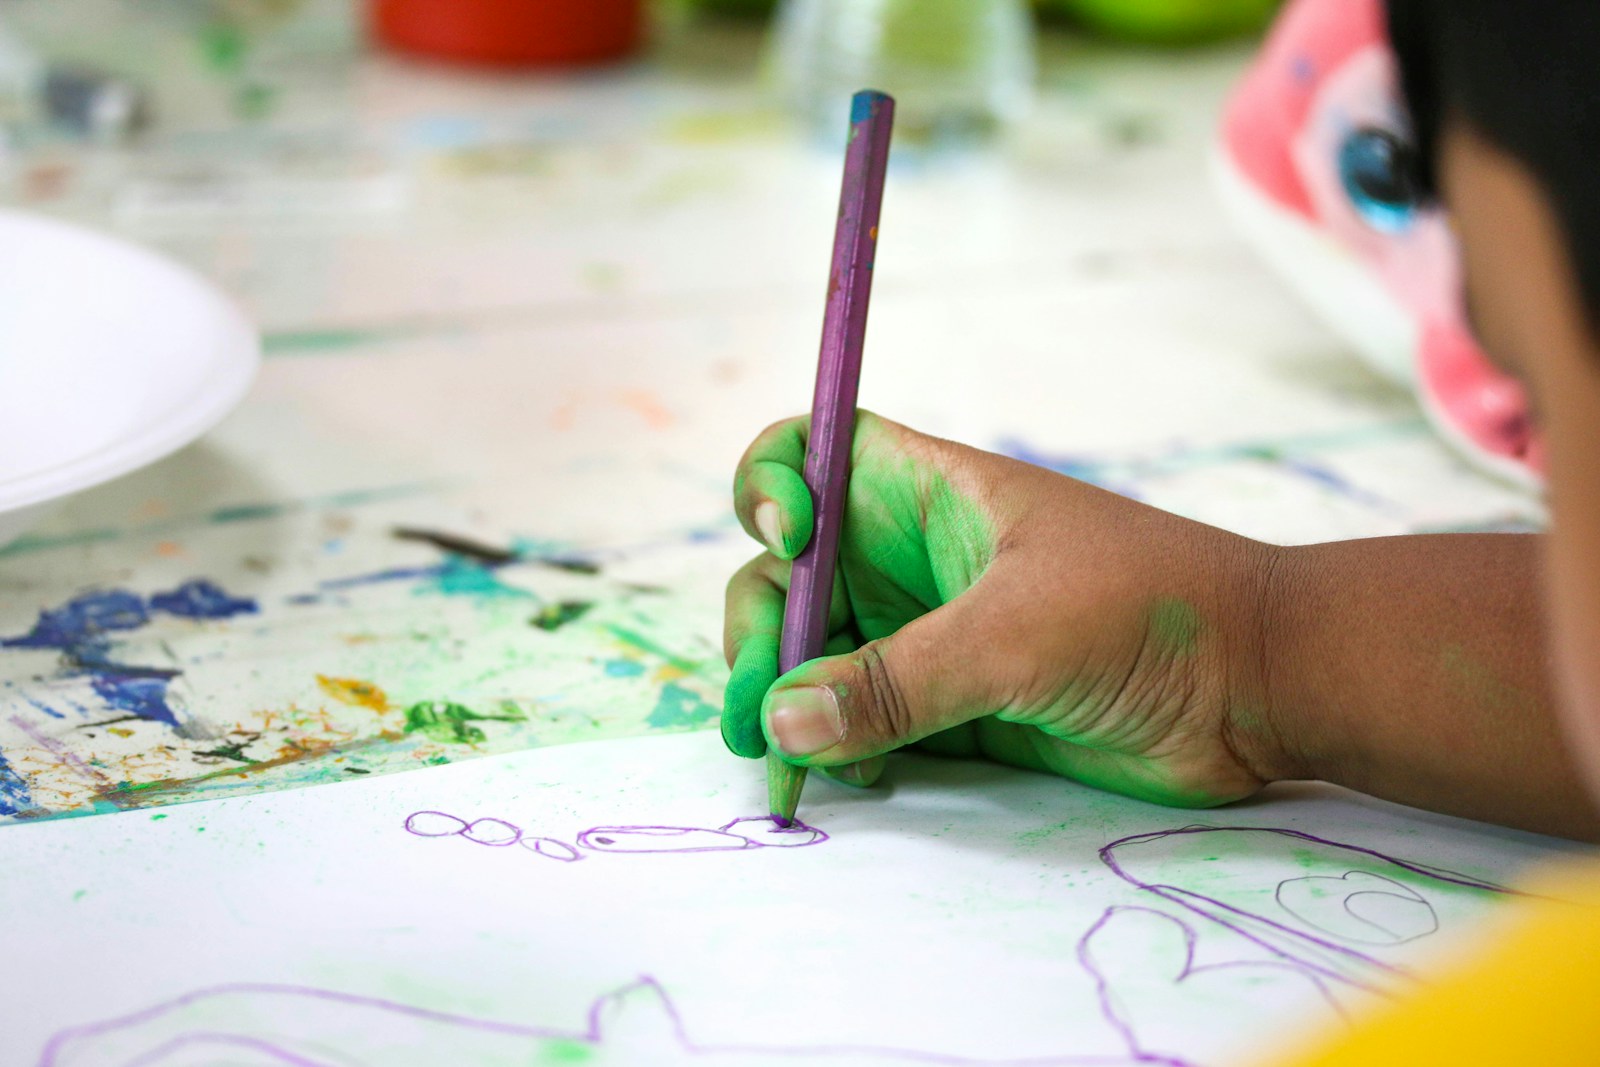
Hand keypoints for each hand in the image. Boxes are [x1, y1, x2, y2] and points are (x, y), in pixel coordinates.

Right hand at [722, 411, 1285, 807]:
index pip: (811, 455)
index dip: (773, 486)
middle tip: (756, 711)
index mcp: (925, 495)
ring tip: (785, 768)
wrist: (1259, 687)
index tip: (788, 543)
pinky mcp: (953, 706)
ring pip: (816, 657)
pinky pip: (865, 721)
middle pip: (786, 575)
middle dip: (757, 633)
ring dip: (787, 707)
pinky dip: (838, 750)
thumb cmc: (1151, 614)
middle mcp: (911, 558)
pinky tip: (850, 778)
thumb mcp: (1016, 635)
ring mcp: (929, 634)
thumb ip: (895, 680)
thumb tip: (779, 718)